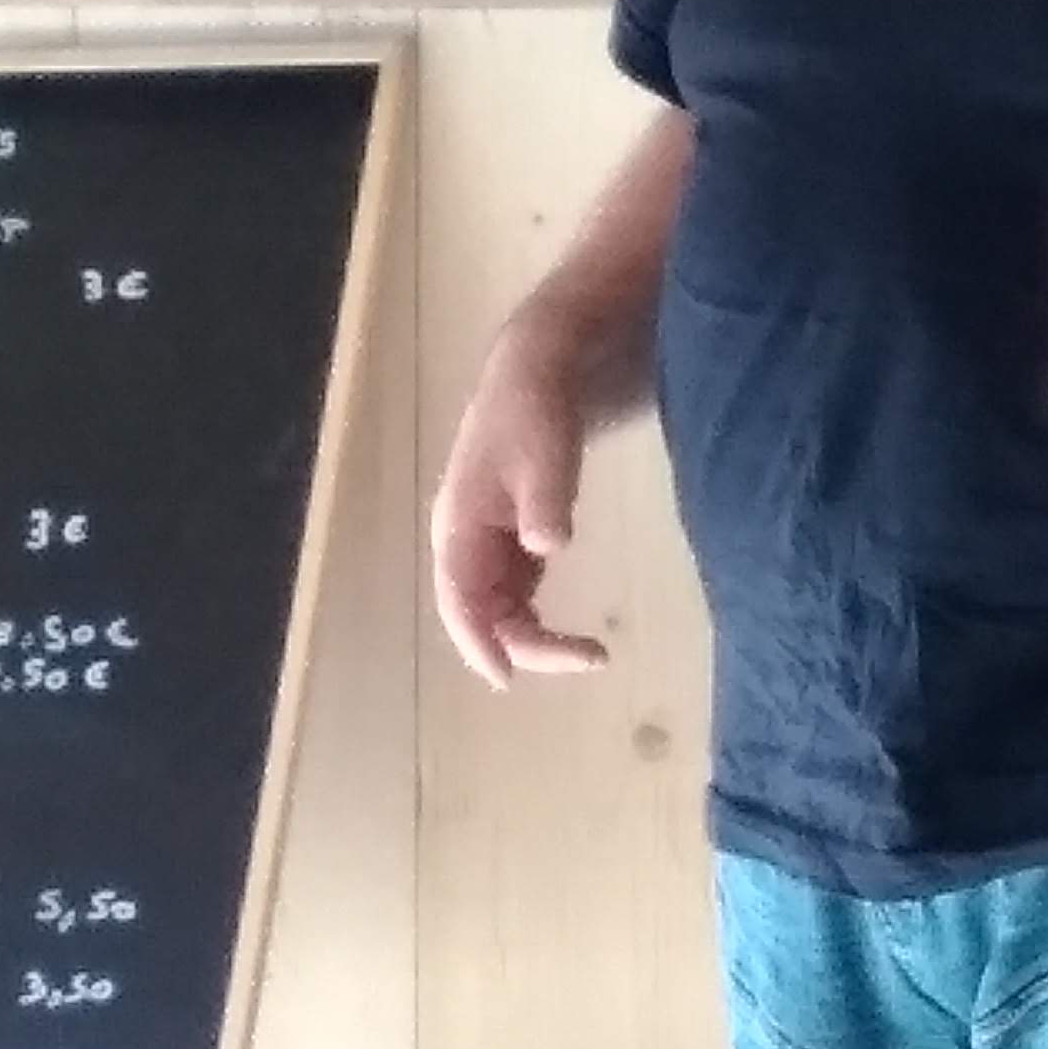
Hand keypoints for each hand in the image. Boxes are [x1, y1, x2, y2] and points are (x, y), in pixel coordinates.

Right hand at [430, 316, 612, 685]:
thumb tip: (545, 547)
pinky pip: (514, 591)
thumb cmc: (534, 409)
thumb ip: (544, 500)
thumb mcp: (544, 452)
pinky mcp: (508, 537)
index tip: (508, 678)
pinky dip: (538, 615)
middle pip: (481, 613)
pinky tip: (571, 627)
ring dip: (533, 636)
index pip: (458, 598)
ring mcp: (484, 541)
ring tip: (589, 651)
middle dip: (525, 646)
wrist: (536, 371)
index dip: (478, 642)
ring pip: (498, 608)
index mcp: (459, 524)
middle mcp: (464, 540)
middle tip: (589, 657)